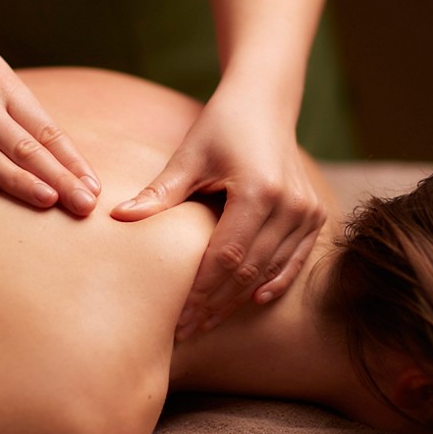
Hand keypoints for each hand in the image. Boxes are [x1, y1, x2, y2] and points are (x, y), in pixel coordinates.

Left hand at [110, 92, 325, 338]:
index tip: (175, 316)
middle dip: (214, 303)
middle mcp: (290, 204)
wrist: (265, 103)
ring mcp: (307, 211)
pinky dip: (273, 283)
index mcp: (259, 190)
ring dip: (237, 300)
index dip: (201, 290)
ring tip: (206, 322)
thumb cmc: (221, 126)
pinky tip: (250, 301)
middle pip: (248, 271)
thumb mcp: (189, 156)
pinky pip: (295, 261)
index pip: (227, 255)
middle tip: (184, 329)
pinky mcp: (314, 216)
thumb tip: (118, 219)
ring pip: (270, 271)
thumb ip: (160, 193)